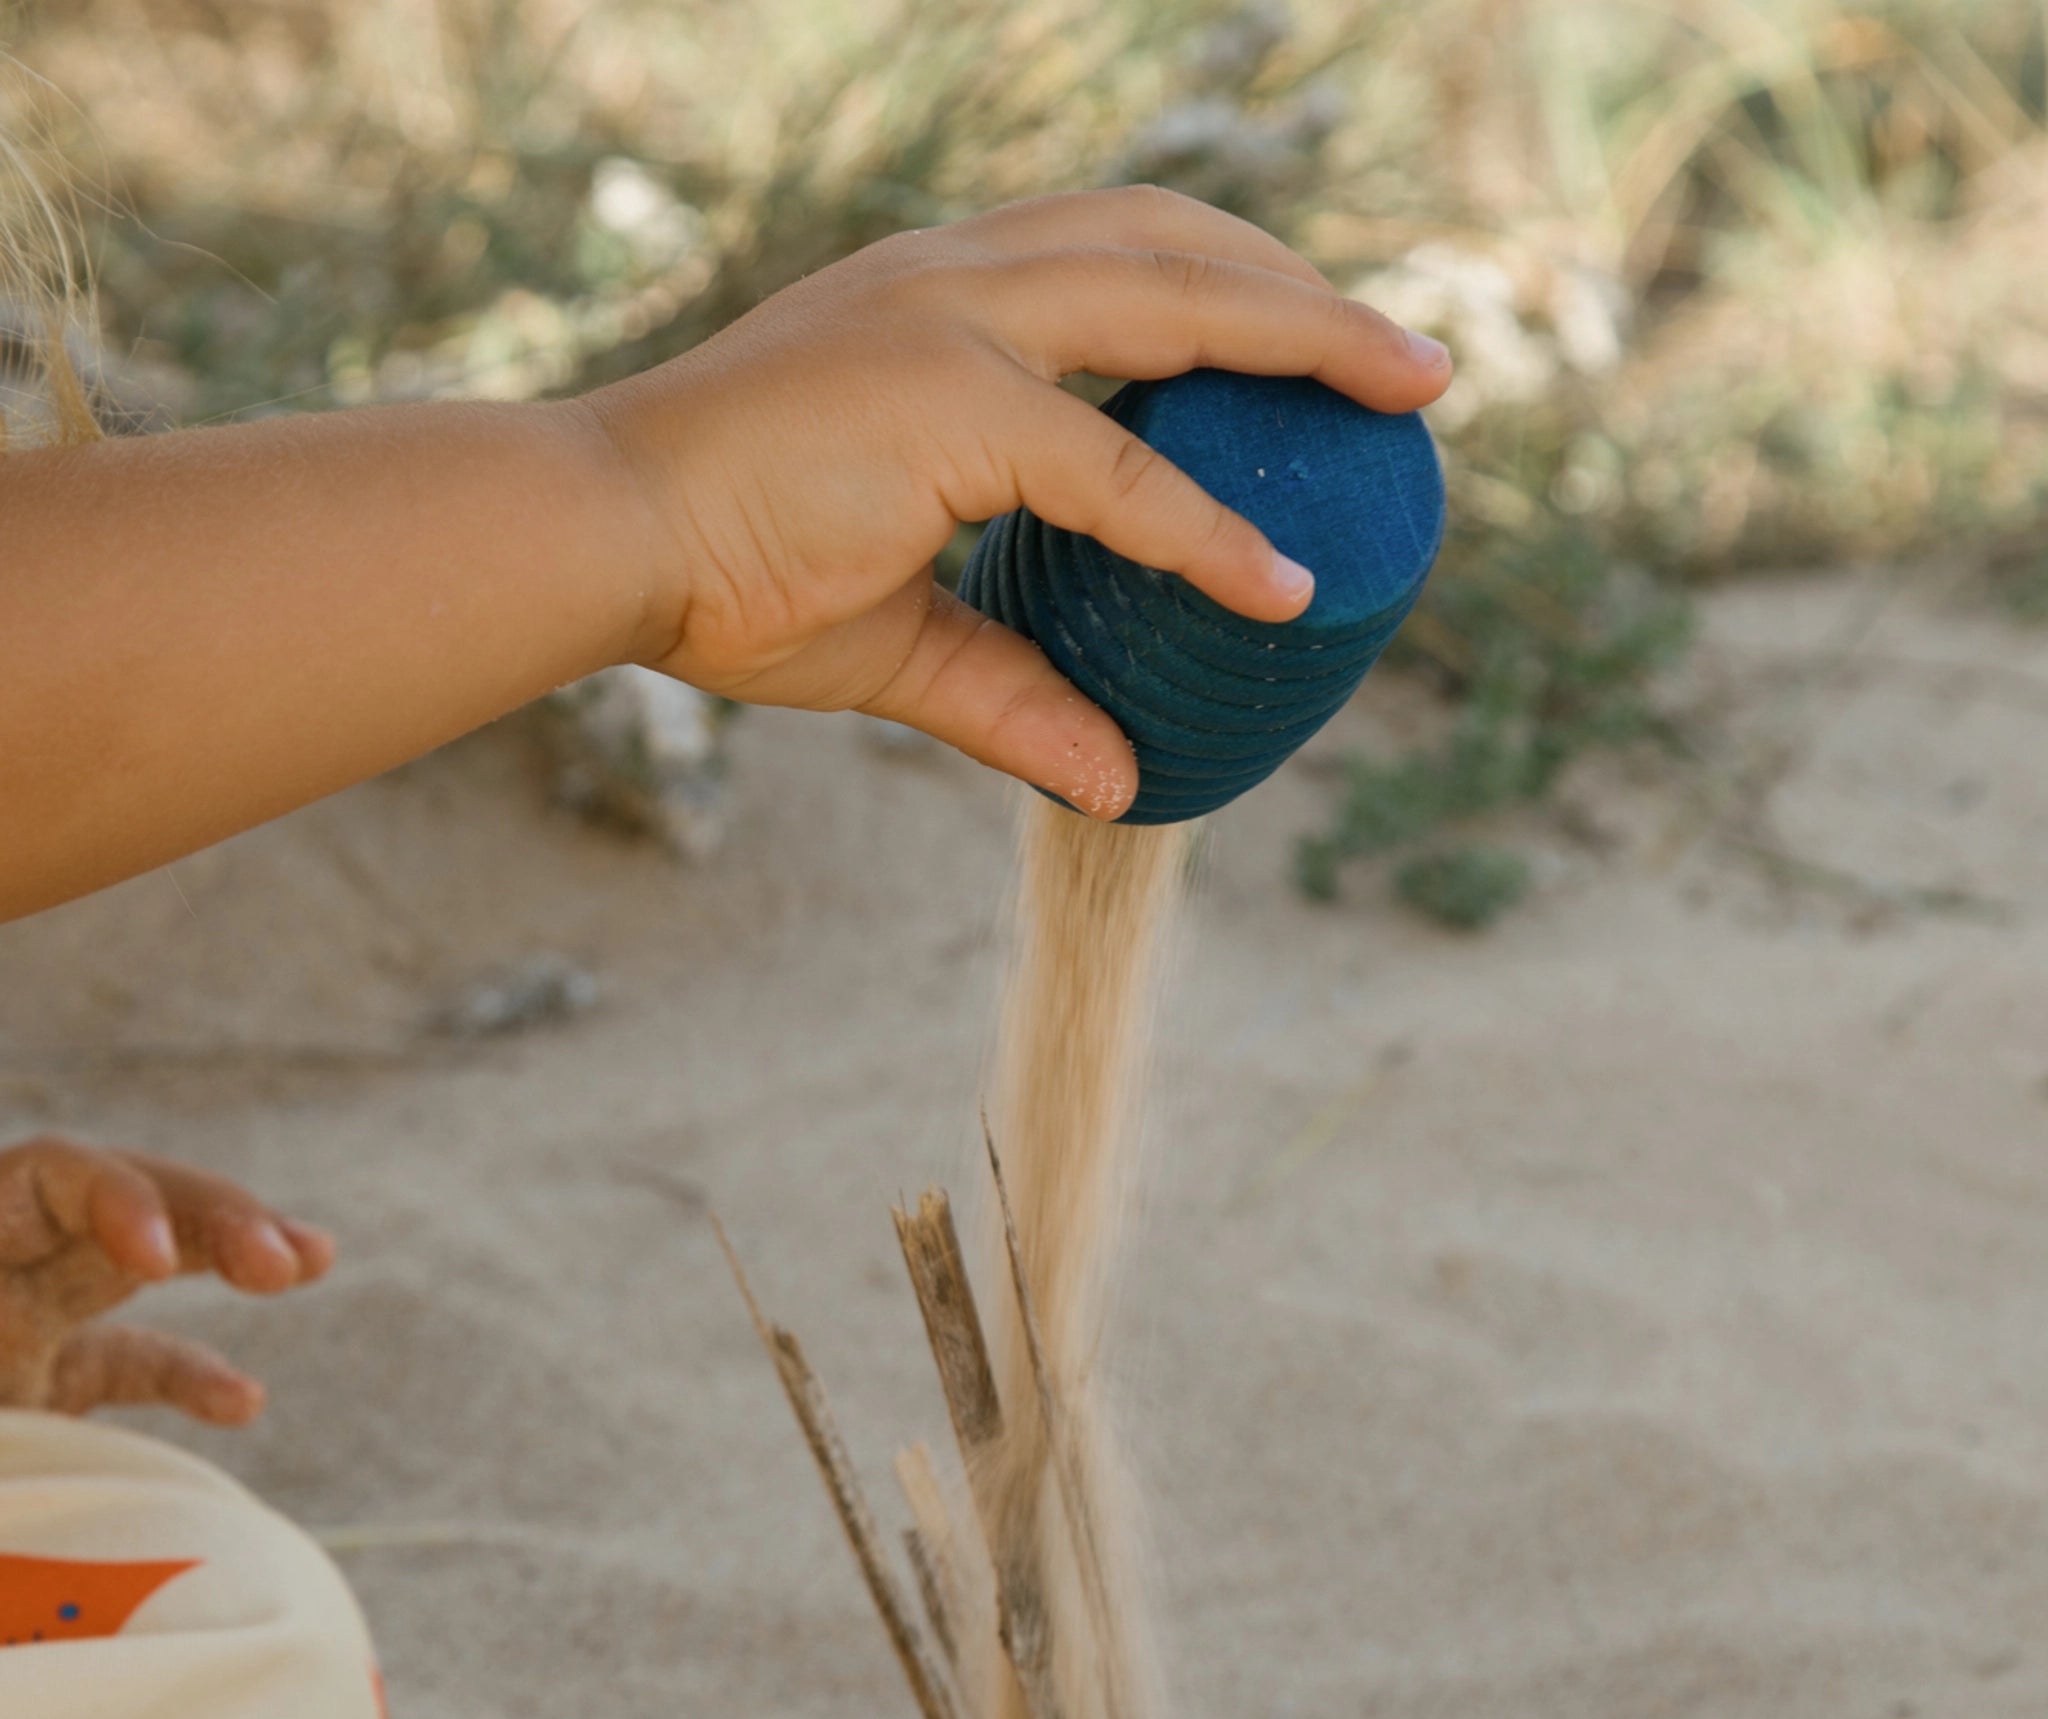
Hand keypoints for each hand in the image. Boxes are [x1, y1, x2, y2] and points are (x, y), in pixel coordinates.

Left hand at [0, 1136, 334, 1425]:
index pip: (47, 1178)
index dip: (120, 1200)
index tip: (162, 1267)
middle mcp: (2, 1271)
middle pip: (132, 1197)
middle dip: (219, 1216)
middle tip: (282, 1265)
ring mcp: (27, 1319)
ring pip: (150, 1254)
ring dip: (235, 1251)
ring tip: (313, 1261)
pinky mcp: (46, 1381)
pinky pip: (134, 1357)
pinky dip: (196, 1374)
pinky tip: (245, 1402)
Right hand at [589, 185, 1452, 818]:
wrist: (595, 539)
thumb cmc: (718, 569)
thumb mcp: (896, 637)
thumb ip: (1012, 693)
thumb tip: (1115, 782)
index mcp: (939, 305)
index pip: (1117, 260)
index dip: (1229, 291)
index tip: (1312, 350)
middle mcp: (954, 279)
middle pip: (1174, 239)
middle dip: (1303, 290)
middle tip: (1408, 363)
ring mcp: (950, 321)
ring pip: (1177, 292)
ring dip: (1307, 333)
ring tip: (1410, 386)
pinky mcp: (947, 401)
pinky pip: (1118, 469)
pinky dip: (1208, 528)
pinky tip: (1283, 583)